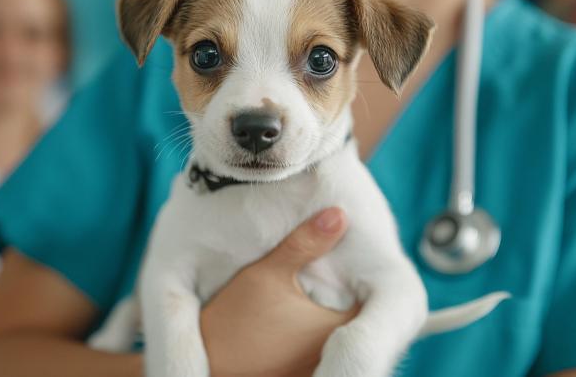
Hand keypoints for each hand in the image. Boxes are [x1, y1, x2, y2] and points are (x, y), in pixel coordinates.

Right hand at [201, 207, 357, 376]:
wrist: (205, 366)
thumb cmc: (232, 321)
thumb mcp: (266, 273)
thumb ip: (305, 243)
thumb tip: (339, 214)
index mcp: (332, 326)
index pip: (370, 301)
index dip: (369, 281)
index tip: (364, 262)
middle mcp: (329, 352)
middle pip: (359, 320)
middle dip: (356, 296)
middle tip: (354, 273)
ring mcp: (314, 367)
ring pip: (339, 337)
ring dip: (339, 317)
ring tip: (333, 293)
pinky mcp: (297, 373)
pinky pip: (320, 353)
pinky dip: (319, 336)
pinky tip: (305, 319)